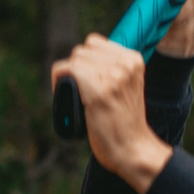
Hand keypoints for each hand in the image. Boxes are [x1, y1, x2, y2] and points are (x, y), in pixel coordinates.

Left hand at [51, 35, 172, 192]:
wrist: (133, 150)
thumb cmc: (124, 123)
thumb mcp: (127, 87)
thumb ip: (114, 69)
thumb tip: (83, 56)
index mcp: (134, 60)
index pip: (94, 43)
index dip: (85, 61)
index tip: (86, 80)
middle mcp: (125, 64)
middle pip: (82, 50)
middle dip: (76, 69)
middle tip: (79, 92)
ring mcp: (113, 76)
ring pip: (74, 59)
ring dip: (69, 77)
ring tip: (75, 96)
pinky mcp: (99, 91)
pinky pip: (67, 70)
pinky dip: (59, 81)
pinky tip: (64, 94)